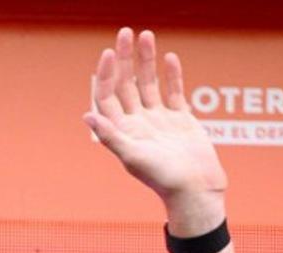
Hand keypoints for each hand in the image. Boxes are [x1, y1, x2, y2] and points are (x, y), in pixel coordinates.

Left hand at [83, 28, 226, 232]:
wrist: (195, 190)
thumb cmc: (162, 178)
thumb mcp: (132, 156)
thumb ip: (110, 136)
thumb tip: (87, 115)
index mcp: (122, 131)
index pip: (108, 96)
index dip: (106, 74)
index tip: (110, 52)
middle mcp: (137, 123)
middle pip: (126, 84)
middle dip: (125, 59)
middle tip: (125, 32)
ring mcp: (159, 120)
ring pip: (149, 84)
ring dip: (146, 60)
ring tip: (146, 35)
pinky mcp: (180, 120)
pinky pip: (174, 92)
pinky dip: (172, 75)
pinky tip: (169, 57)